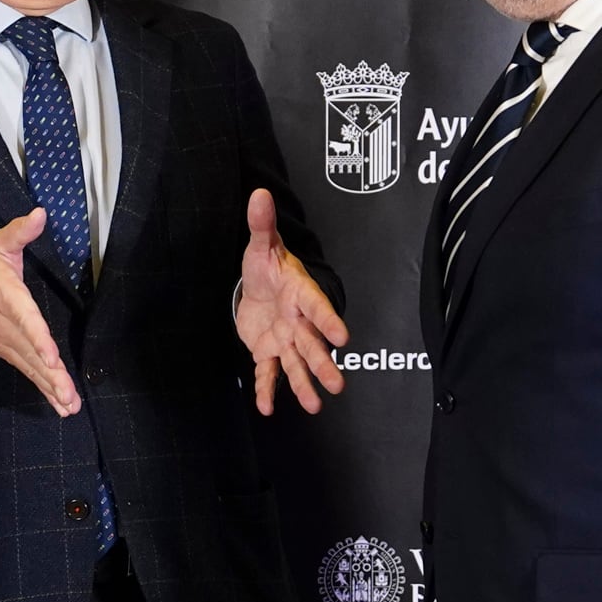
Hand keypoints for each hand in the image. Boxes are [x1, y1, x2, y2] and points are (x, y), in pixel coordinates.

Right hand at [0, 208, 80, 416]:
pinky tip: (62, 405)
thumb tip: (40, 213)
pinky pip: (31, 374)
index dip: (37, 340)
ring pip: (33, 369)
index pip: (26, 321)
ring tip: (69, 405)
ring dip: (51, 388)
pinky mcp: (13, 353)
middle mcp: (10, 327)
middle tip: (68, 395)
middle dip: (50, 376)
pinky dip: (46, 390)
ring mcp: (11, 344)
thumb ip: (19, 232)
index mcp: (9, 299)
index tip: (50, 357)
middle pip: (32, 355)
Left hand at [234, 188, 350, 415]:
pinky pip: (269, 373)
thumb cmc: (266, 264)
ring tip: (315, 406)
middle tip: (337, 386)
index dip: (328, 320)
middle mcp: (297, 320)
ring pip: (296, 364)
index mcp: (299, 294)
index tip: (342, 337)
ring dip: (305, 385)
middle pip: (312, 344)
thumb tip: (258, 193)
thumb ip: (261, 223)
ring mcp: (285, 338)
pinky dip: (267, 390)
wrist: (258, 286)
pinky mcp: (269, 351)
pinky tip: (267, 408)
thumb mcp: (260, 244)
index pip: (316, 307)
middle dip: (323, 364)